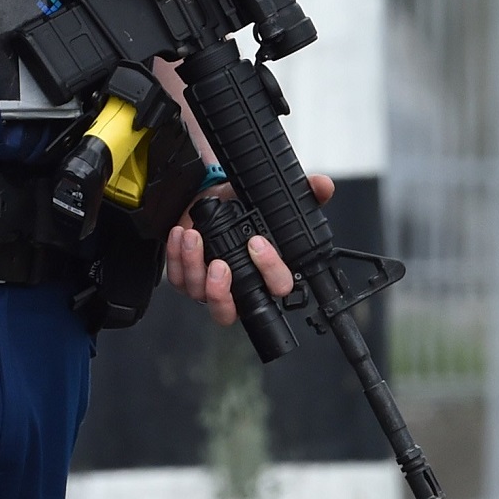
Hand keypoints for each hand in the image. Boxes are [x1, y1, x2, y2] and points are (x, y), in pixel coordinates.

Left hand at [165, 175, 334, 326]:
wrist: (215, 198)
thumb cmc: (246, 207)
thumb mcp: (274, 199)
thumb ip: (303, 193)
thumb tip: (322, 185)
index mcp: (266, 275)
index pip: (277, 287)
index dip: (269, 271)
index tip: (256, 244)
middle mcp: (238, 286)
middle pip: (230, 312)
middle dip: (221, 292)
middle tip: (220, 264)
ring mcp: (210, 285)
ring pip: (199, 294)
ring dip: (193, 265)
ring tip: (193, 235)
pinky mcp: (186, 276)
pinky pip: (178, 279)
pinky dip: (176, 257)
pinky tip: (179, 234)